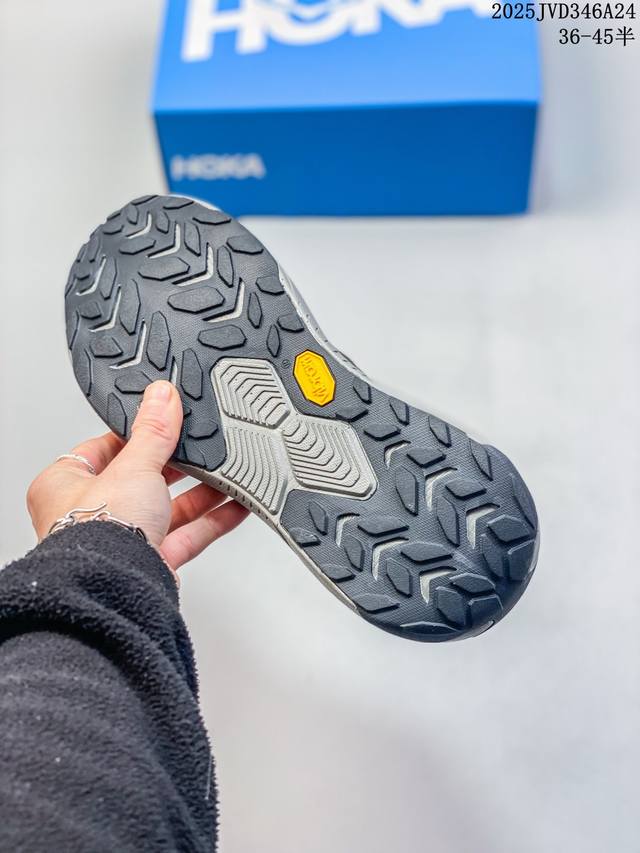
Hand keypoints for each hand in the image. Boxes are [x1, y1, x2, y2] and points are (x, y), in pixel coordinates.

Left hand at [26, 381, 248, 571]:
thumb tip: (162, 397)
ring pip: (169, 508)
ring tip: (229, 471)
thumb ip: (153, 432)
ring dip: (202, 492)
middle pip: (142, 479)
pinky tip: (236, 504)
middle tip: (202, 446)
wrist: (115, 588)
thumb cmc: (98, 532)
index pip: (104, 448)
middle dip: (177, 466)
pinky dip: (214, 520)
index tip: (164, 421)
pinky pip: (188, 535)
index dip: (136, 434)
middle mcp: (91, 514)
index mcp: (66, 485)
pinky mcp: (152, 562)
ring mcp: (123, 540)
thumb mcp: (132, 466)